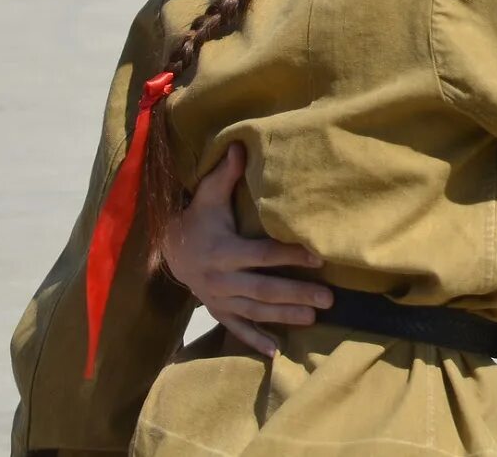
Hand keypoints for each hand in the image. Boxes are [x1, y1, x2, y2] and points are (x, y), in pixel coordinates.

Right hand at [157, 143, 331, 356]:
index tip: (317, 256)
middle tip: (328, 298)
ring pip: (255, 311)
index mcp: (222, 250)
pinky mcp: (217, 310)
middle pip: (263, 289)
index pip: (261, 256)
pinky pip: (237, 328)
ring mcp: (218, 298)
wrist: (168, 249)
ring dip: (285, 316)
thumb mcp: (207, 195)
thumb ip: (225, 175)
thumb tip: (240, 145)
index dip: (289, 256)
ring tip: (315, 317)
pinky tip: (277, 351)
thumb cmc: (197, 217)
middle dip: (297, 293)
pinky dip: (255, 340)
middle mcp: (220, 279)